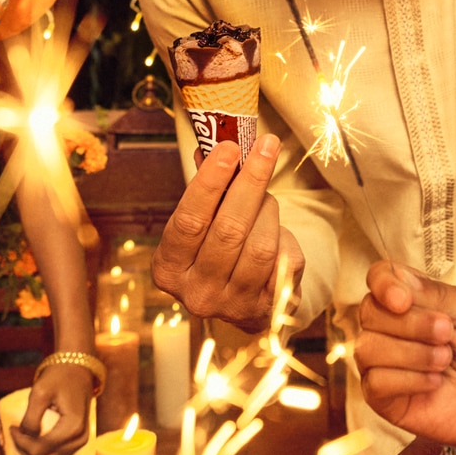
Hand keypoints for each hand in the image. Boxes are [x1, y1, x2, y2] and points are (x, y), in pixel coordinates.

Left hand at [10, 357, 95, 454]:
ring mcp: (79, 443)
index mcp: (72, 427)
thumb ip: (31, 417)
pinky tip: (34, 437)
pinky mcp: (76, 443)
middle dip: (25, 450)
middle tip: (16, 431)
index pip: (40, 449)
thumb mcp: (40, 392)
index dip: (20, 442)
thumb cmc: (60, 377)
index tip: (12, 427)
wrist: (78, 371)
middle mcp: (79, 439)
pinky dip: (41, 453)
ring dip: (32, 453)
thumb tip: (25, 436)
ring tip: (24, 435)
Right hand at [152, 134, 302, 331]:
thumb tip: (213, 144)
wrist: (241, 302)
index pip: (189, 221)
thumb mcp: (199, 226)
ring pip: (260, 246)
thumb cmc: (213, 251)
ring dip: (268, 210)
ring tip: (265, 196)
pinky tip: (275, 229)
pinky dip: (284, 236)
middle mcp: (198, 293)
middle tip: (266, 147)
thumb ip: (206, 191)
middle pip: (229, 231)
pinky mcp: (269, 309)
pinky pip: (286, 260)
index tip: (229, 148)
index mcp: (169, 270)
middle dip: (251, 183)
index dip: (210, 182)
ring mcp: (234, 306)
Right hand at [352, 262, 455, 454]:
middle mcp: (388, 327)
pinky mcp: (382, 397)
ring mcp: (381, 362)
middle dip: (412, 324)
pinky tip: (434, 382)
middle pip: (370, 312)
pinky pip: (375, 382)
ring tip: (445, 360)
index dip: (383, 284)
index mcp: (408, 299)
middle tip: (447, 333)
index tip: (403, 300)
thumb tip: (398, 278)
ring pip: (368, 348)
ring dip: (413, 354)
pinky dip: (409, 380)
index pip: (378, 277)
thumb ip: (436, 292)